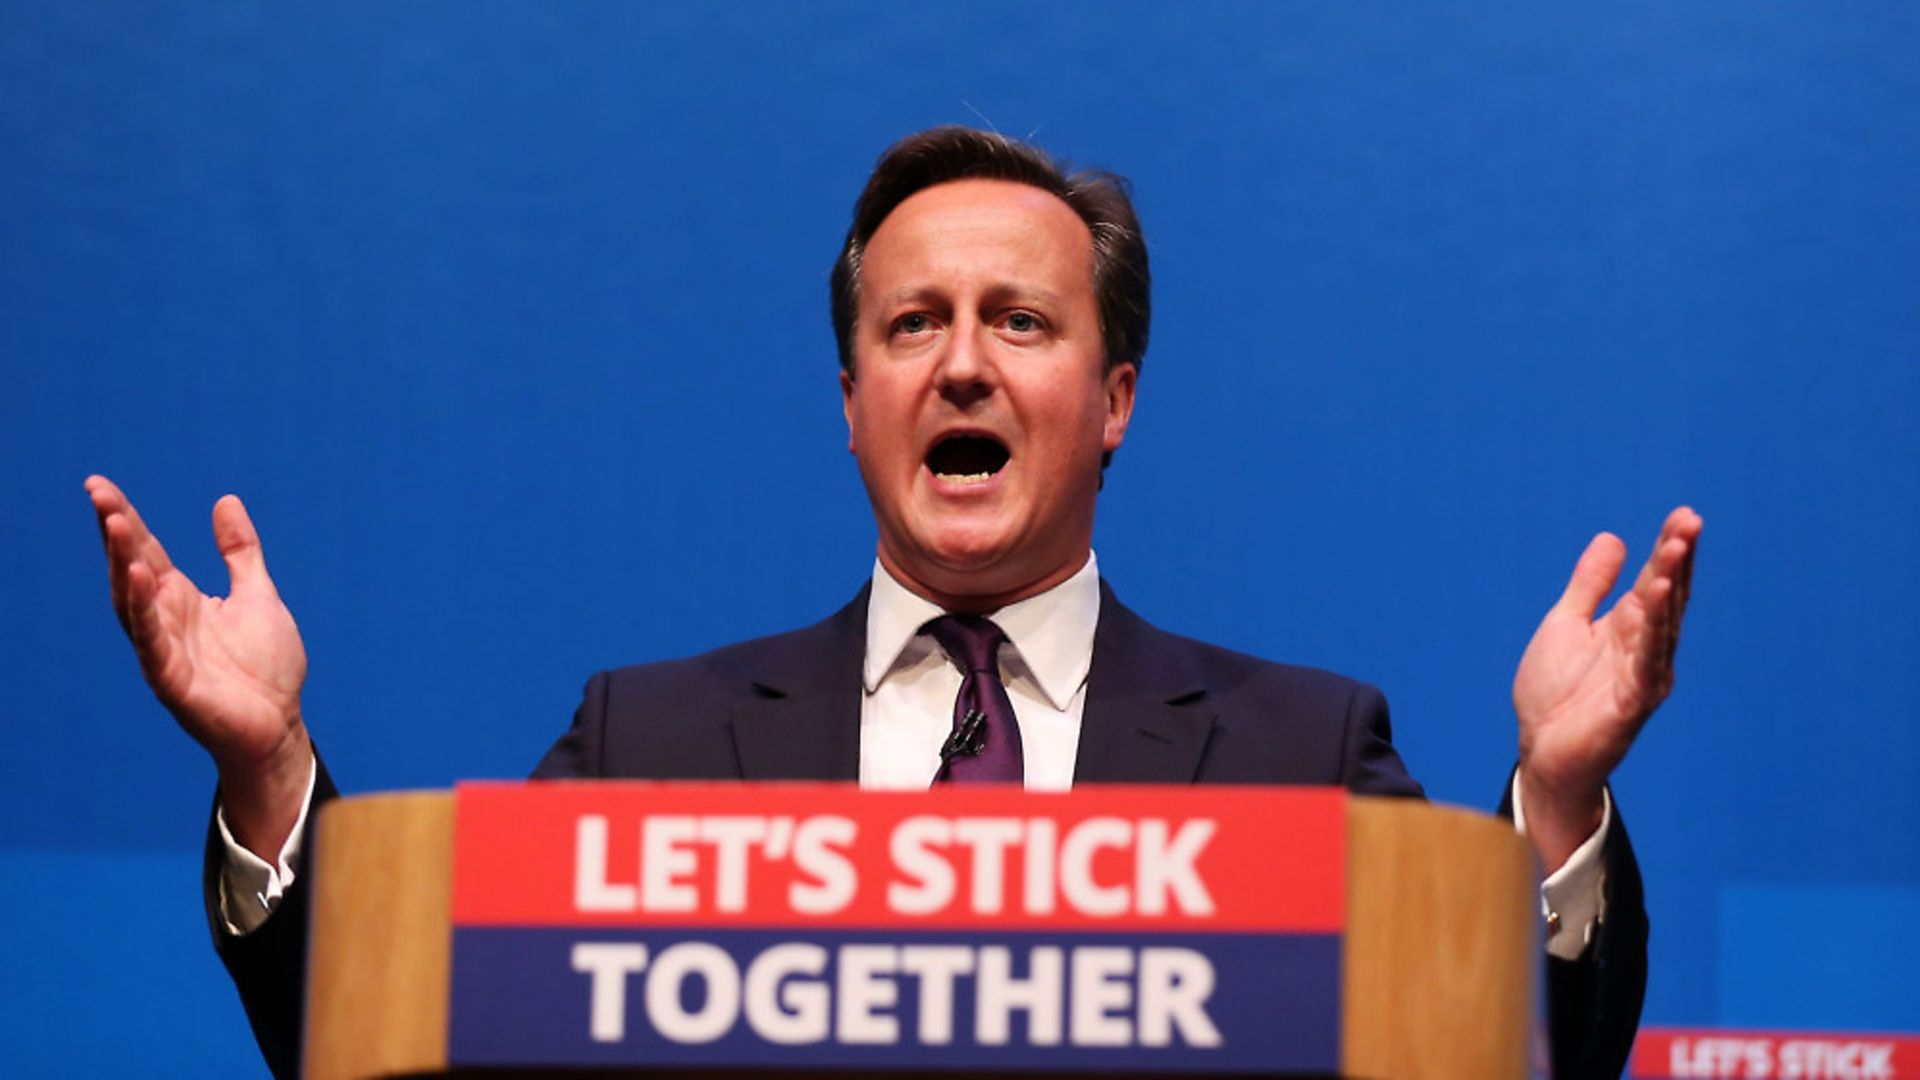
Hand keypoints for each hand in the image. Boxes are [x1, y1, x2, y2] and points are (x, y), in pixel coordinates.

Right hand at [86, 475, 310, 857]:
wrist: (280, 724)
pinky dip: (143, 613)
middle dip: (115, 532)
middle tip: (99, 493)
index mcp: (181, 600)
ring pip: (133, 602)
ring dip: (123, 564)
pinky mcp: (173, 681)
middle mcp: (165, 621)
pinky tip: (139, 579)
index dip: (124, 519)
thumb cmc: (266, 667)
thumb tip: (225, 501)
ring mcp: (165, 651)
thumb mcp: (257, 594)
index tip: (99, 485)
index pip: (145, 551)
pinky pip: (152, 644)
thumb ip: (240, 551)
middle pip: (131, 569)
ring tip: (116, 524)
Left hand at [1512, 506, 1701, 870]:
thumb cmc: (1555, 692)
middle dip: (1678, 559)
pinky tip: (1657, 601)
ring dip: (1670, 588)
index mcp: (1629, 627)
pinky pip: (1647, 663)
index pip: (1655, 580)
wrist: (1541, 751)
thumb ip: (1589, 585)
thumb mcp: (1565, 624)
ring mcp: (1643, 676)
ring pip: (1663, 626)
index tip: (1684, 515)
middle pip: (1667, 597)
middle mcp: (1644, 648)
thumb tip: (1614, 539)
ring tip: (1677, 550)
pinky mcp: (1632, 704)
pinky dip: (1654, 632)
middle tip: (1691, 521)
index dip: (1669, 549)